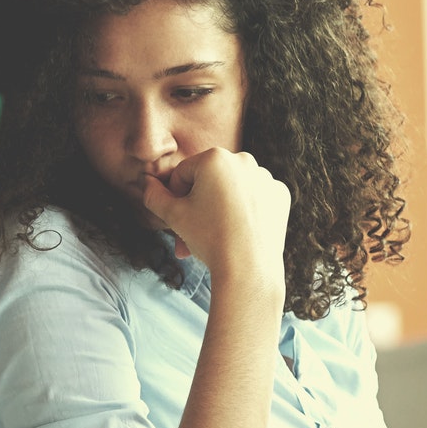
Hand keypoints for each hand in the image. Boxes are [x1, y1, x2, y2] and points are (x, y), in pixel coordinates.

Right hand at [140, 148, 289, 287]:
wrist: (248, 269)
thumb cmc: (208, 238)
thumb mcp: (173, 216)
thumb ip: (154, 195)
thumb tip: (146, 183)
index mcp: (215, 157)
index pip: (183, 174)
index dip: (175, 198)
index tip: (179, 220)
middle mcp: (244, 160)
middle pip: (210, 181)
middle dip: (198, 206)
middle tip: (192, 234)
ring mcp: (265, 177)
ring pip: (233, 190)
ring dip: (221, 208)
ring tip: (216, 236)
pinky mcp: (280, 195)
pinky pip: (256, 199)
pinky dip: (247, 211)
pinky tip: (241, 232)